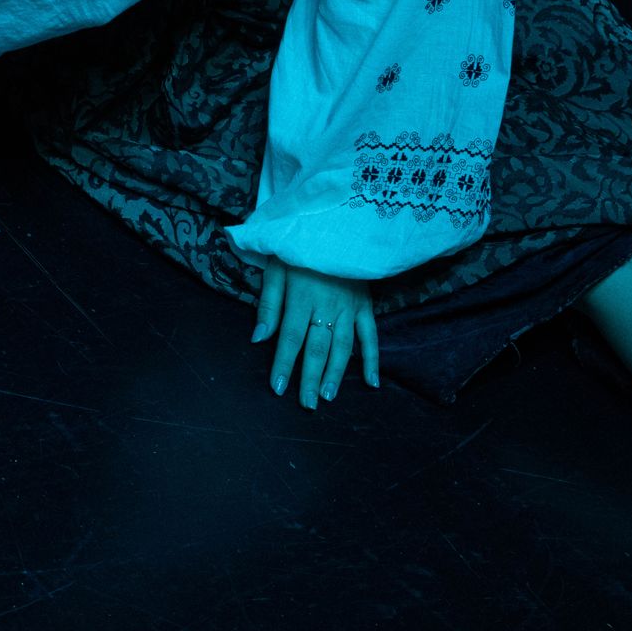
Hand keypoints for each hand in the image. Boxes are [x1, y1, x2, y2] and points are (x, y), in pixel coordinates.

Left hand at [251, 256, 380, 410]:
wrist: (335, 226)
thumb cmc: (298, 247)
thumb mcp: (275, 268)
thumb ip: (268, 305)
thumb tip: (259, 338)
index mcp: (301, 298)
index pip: (290, 339)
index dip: (284, 365)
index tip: (278, 388)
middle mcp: (327, 307)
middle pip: (317, 348)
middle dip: (309, 378)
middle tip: (306, 404)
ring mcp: (349, 308)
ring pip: (343, 347)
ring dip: (335, 374)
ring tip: (327, 397)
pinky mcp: (365, 305)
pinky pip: (370, 336)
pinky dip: (372, 359)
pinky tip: (372, 382)